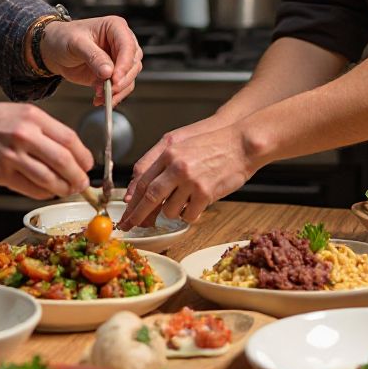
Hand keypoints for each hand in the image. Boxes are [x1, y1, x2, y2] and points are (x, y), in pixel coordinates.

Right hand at [0, 101, 92, 198]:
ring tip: (67, 190)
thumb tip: (70, 152)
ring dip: (63, 188)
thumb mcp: (20, 114)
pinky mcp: (1, 173)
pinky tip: (47, 191)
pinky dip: (44, 193)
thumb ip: (44, 130)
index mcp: (33, 117)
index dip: (83, 156)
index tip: (87, 165)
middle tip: (82, 183)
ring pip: (49, 178)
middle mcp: (25, 134)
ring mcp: (12, 155)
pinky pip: (31, 188)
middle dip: (78, 176)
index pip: (70, 139)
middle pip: (64, 160)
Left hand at [40, 14, 141, 104]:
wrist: (54, 50)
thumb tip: (108, 72)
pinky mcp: (112, 74)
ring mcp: (118, 59)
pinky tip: (98, 99)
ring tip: (100, 97)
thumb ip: (93, 56)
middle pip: (133, 64)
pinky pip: (119, 88)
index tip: (115, 79)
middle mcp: (121, 43)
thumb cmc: (64, 38)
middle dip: (122, 80)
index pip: (128, 46)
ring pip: (129, 78)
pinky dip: (112, 96)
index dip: (125, 64)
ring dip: (117, 91)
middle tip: (109, 90)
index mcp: (115, 27)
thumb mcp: (76, 43)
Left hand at [119, 122, 256, 228]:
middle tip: (130, 226)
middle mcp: (177, 166)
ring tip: (181, 202)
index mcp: (169, 152)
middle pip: (150, 197)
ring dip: (170, 212)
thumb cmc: (212, 142)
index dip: (132, 200)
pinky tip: (195, 205)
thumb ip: (157, 160)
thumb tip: (139, 185)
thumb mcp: (180, 142)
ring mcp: (191, 181)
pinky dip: (188, 214)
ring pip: (169, 210)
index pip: (142, 180)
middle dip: (138, 215)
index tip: (126, 212)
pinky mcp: (206, 194)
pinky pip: (188, 215)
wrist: (242, 142)